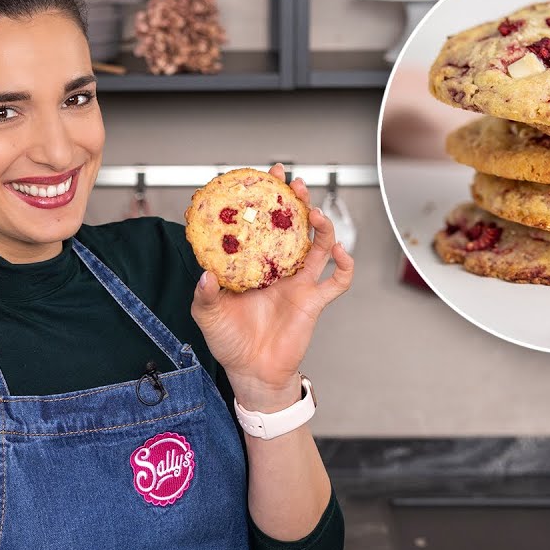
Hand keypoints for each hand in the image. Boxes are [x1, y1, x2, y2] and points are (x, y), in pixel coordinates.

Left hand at [190, 164, 354, 411]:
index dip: (264, 201)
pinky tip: (339, 251)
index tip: (263, 177)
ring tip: (314, 213)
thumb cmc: (229, 341)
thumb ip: (205, 294)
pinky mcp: (314, 302)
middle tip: (293, 183)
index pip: (260, 225)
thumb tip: (206, 274)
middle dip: (296, 202)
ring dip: (322, 227)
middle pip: (294, 228)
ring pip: (318, 246)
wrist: (253, 372)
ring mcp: (298, 283)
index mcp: (253, 266)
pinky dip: (344, 265)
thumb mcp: (207, 315)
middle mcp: (278, 269)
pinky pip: (336, 281)